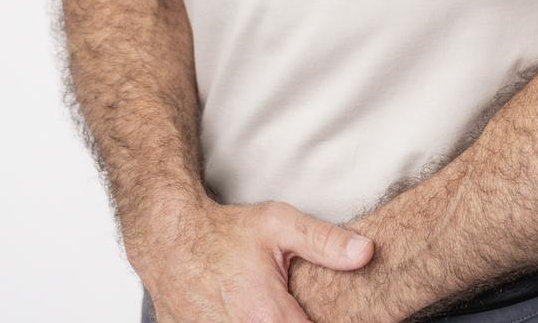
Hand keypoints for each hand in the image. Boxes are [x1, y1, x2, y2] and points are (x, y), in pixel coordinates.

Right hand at [130, 198, 375, 322]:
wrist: (170, 242)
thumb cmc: (225, 233)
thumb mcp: (278, 224)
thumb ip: (324, 241)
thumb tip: (367, 252)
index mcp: (265, 316)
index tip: (324, 309)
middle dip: (294, 321)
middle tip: (290, 305)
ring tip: (270, 307)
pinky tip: (250, 311)